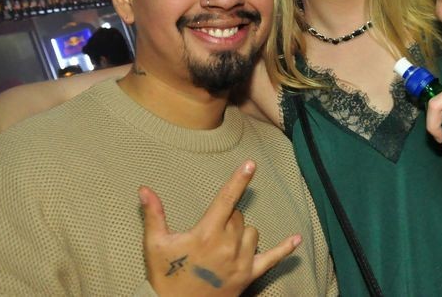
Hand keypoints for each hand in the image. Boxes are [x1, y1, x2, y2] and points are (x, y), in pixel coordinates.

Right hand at [141, 161, 300, 295]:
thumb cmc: (165, 277)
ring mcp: (240, 261)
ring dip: (242, 232)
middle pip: (238, 216)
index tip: (251, 164)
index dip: (239, 180)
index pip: (226, 199)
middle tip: (209, 233)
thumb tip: (144, 189)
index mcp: (206, 233)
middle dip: (227, 218)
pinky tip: (297, 240)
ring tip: (222, 245)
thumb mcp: (156, 245)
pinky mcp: (248, 276)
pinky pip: (272, 259)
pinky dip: (285, 249)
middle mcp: (227, 245)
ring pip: (252, 232)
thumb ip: (154, 214)